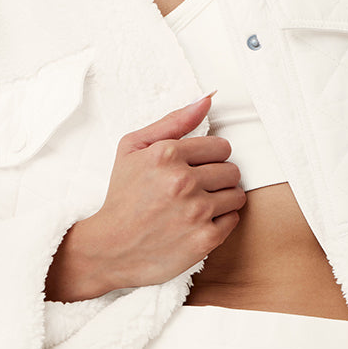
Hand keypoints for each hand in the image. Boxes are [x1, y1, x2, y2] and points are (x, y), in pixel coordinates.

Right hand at [45, 92, 245, 300]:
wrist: (110, 248)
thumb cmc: (122, 196)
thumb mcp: (133, 148)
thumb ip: (172, 121)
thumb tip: (206, 100)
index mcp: (166, 154)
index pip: (221, 147)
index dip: (209, 158)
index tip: (195, 168)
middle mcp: (183, 181)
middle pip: (232, 170)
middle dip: (217, 178)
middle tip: (195, 189)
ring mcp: (195, 211)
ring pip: (237, 194)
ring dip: (222, 199)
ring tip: (198, 205)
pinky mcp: (204, 238)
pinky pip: (234, 219)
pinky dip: (220, 221)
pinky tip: (198, 222)